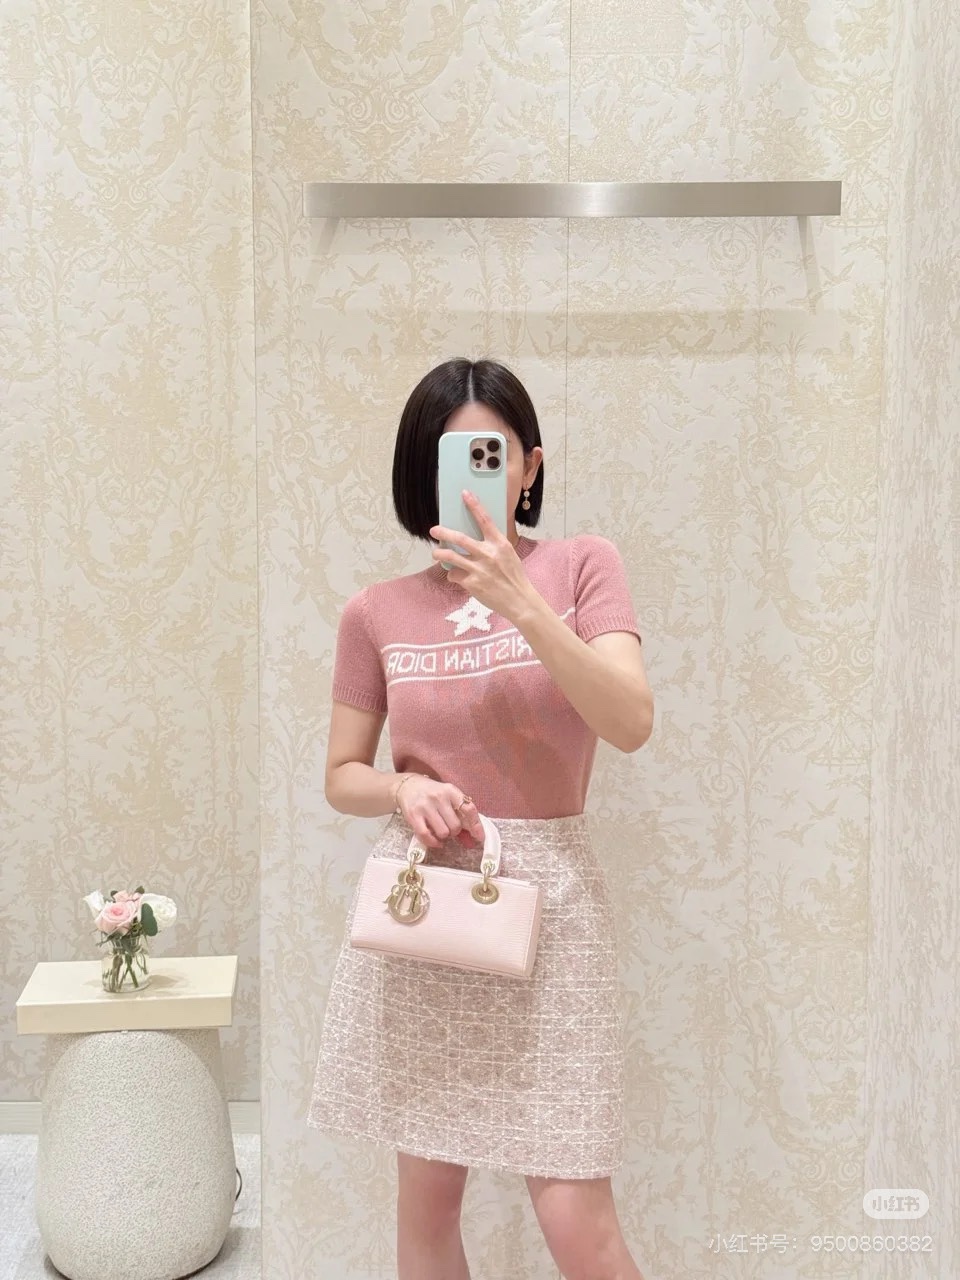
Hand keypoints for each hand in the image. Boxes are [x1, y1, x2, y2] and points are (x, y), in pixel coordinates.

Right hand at [395, 775, 485, 849]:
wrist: (408, 786)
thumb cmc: (432, 794)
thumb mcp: (448, 798)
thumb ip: (461, 816)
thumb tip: (472, 840)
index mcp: (451, 791)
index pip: (469, 809)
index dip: (476, 825)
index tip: (480, 837)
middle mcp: (439, 797)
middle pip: (456, 825)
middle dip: (456, 832)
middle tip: (451, 829)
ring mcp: (425, 806)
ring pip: (443, 832)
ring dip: (444, 836)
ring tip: (441, 831)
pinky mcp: (413, 816)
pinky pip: (426, 836)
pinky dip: (433, 843)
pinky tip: (436, 841)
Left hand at [429, 490, 535, 623]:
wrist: (519, 600)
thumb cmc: (514, 576)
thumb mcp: (508, 555)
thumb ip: (493, 545)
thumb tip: (474, 538)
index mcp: (500, 544)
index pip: (485, 520)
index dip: (474, 505)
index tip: (465, 494)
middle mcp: (488, 554)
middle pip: (460, 538)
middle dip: (443, 532)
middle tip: (434, 530)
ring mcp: (479, 569)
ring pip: (451, 556)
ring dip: (439, 553)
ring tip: (435, 553)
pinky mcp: (472, 584)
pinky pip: (454, 575)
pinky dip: (452, 575)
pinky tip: (455, 576)